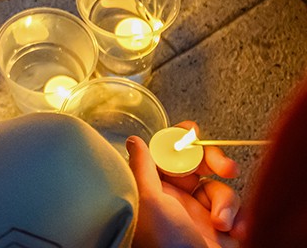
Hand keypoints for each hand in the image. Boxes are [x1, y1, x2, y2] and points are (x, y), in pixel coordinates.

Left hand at [128, 121, 246, 247]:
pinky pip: (235, 210)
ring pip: (218, 186)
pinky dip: (239, 218)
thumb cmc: (164, 244)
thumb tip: (134, 141)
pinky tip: (234, 231)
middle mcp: (175, 197)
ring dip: (226, 202)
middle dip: (214, 160)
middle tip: (225, 167)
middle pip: (197, 163)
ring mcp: (198, 213)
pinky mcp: (219, 229)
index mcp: (153, 186)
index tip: (191, 137)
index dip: (180, 141)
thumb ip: (142, 167)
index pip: (166, 152)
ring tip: (221, 223)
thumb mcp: (148, 200)